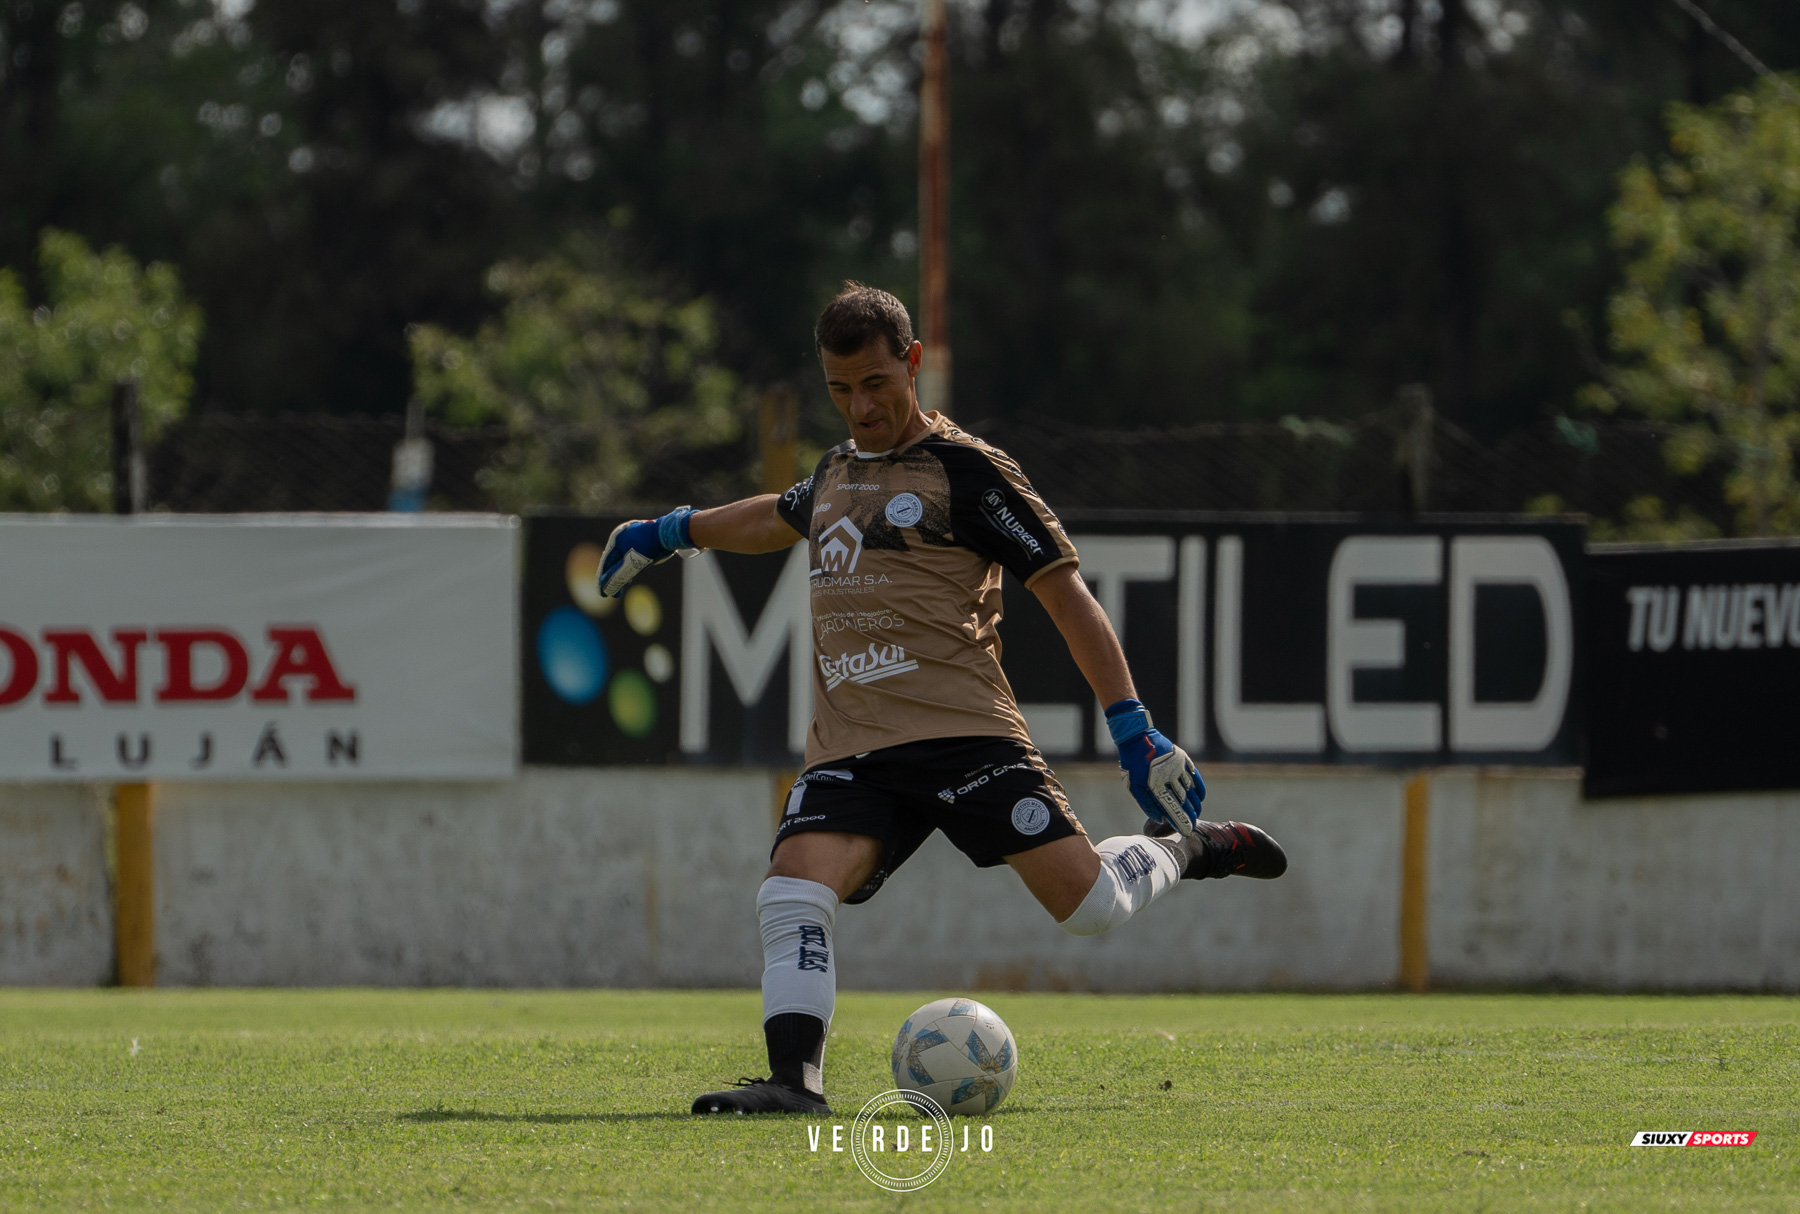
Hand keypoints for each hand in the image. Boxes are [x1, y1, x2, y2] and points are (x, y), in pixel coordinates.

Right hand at [598, 507, 695, 597]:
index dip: (602, 579)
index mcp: (616, 539)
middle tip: (609, 594)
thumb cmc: (650, 547)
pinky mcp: (643, 545)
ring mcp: (632, 541)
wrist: (670, 534)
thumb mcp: (632, 565)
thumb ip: (618, 577)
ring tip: (618, 592)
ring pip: (623, 562)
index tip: (601, 593)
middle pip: (613, 563)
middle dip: (611, 579)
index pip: (605, 562)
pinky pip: (632, 560)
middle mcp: (622, 538)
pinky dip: (629, 571)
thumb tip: (605, 589)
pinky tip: (628, 581)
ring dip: (620, 577)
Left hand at [1105, 698, 1204, 834]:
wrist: (1136, 737)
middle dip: (1189, 814)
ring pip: (1191, 789)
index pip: (1172, 807)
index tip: (1186, 830)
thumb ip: (1146, 803)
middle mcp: (1169, 777)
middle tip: (1193, 823)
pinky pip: (1194, 775)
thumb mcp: (1133, 785)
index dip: (1180, 820)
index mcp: (1156, 785)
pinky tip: (1201, 797)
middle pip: (1184, 800)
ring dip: (1195, 803)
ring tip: (1197, 813)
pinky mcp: (1182, 758)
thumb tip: (1160, 818)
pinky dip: (1199, 787)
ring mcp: (1177, 767)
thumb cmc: (1132, 763)